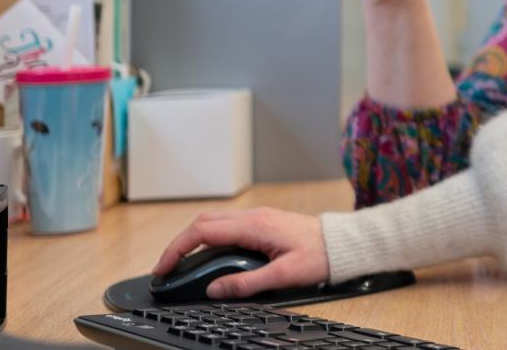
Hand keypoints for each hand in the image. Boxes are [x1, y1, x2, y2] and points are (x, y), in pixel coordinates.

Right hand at [152, 207, 330, 299]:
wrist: (342, 243)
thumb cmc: (320, 256)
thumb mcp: (284, 276)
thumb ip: (247, 283)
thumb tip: (215, 290)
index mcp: (254, 225)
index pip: (202, 231)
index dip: (176, 249)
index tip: (163, 267)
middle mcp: (253, 216)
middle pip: (203, 222)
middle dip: (179, 243)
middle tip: (167, 267)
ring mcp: (257, 216)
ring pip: (214, 221)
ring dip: (194, 239)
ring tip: (182, 263)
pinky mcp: (263, 222)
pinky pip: (227, 224)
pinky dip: (210, 237)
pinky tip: (209, 255)